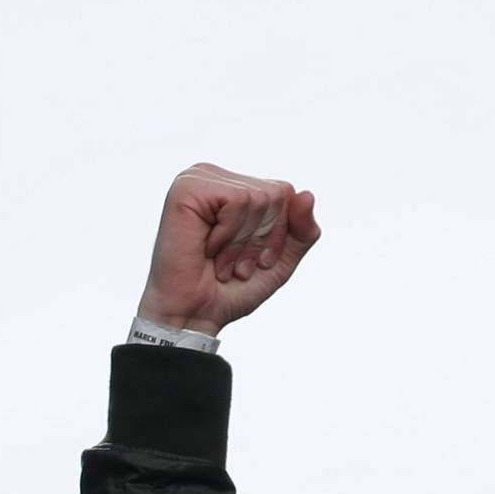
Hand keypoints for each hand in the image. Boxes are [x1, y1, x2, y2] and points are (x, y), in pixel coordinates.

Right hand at [135, 164, 319, 338]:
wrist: (194, 316)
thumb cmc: (229, 290)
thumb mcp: (280, 261)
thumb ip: (303, 230)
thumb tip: (307, 194)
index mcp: (234, 187)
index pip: (284, 192)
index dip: (277, 234)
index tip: (252, 262)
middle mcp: (216, 177)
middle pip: (276, 194)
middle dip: (262, 239)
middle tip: (236, 265)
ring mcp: (199, 178)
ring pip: (259, 198)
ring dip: (243, 243)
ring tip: (221, 262)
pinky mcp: (187, 188)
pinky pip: (237, 201)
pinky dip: (228, 236)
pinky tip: (207, 249)